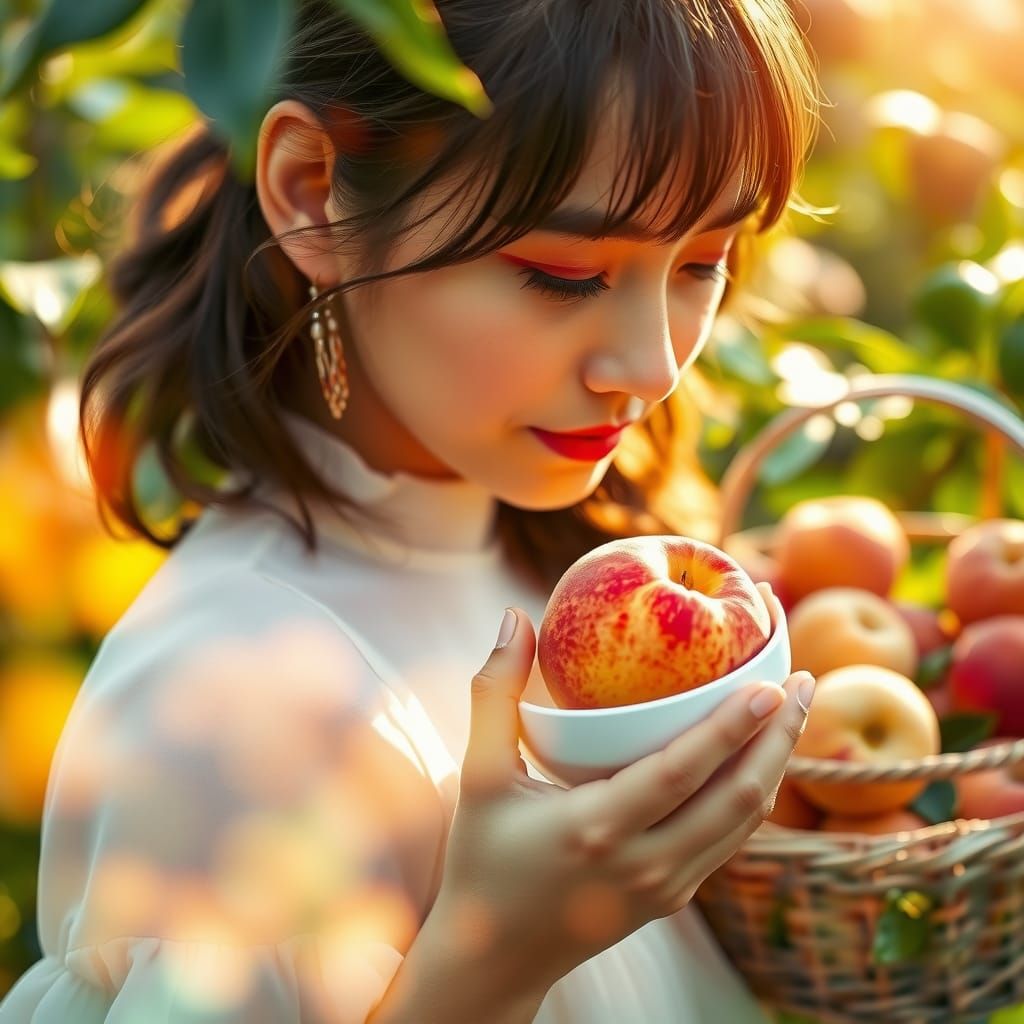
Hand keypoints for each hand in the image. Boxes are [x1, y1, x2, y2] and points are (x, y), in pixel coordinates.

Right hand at [427, 592, 813, 989]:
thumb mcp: (479, 776)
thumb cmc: (482, 859)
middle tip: (804, 681)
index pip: (683, 771)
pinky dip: (754, 796)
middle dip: (780, 737)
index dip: (733, 727)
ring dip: (776, 765)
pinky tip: (761, 760)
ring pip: (744, 823)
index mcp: (597, 828)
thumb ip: (493, 694)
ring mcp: (666, 887)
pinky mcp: (673, 898)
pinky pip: (729, 841)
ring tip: (795, 712)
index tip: (771, 683)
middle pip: (737, 797)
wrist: (495, 957)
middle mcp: (645, 863)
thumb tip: (515, 617)